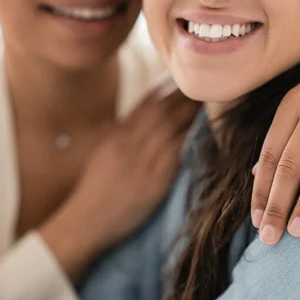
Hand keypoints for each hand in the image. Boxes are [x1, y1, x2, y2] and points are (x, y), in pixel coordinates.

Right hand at [40, 79, 199, 278]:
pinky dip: (191, 138)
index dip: (168, 88)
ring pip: (171, 127)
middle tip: (208, 81)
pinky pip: (177, 153)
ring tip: (214, 99)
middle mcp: (129, 144)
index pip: (146, 103)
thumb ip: (123, 137)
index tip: (185, 78)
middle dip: (185, 94)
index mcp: (116, 136)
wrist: (85, 222)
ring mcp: (141, 162)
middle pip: (162, 110)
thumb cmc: (93, 192)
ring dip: (193, 112)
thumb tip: (142, 122)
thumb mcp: (103, 156)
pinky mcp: (153, 182)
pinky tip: (207, 130)